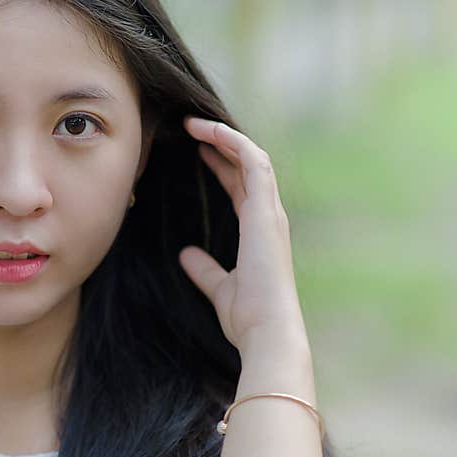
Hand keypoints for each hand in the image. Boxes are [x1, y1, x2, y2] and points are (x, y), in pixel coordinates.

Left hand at [179, 116, 309, 358]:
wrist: (267, 332)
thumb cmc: (248, 317)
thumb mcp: (219, 287)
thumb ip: (205, 269)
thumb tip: (186, 254)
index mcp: (260, 232)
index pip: (242, 187)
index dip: (222, 166)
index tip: (198, 151)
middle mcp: (269, 217)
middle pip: (246, 167)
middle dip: (221, 144)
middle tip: (191, 127)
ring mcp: (270, 213)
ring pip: (252, 158)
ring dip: (224, 136)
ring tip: (194, 123)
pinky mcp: (267, 212)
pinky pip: (255, 163)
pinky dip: (234, 143)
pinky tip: (211, 132)